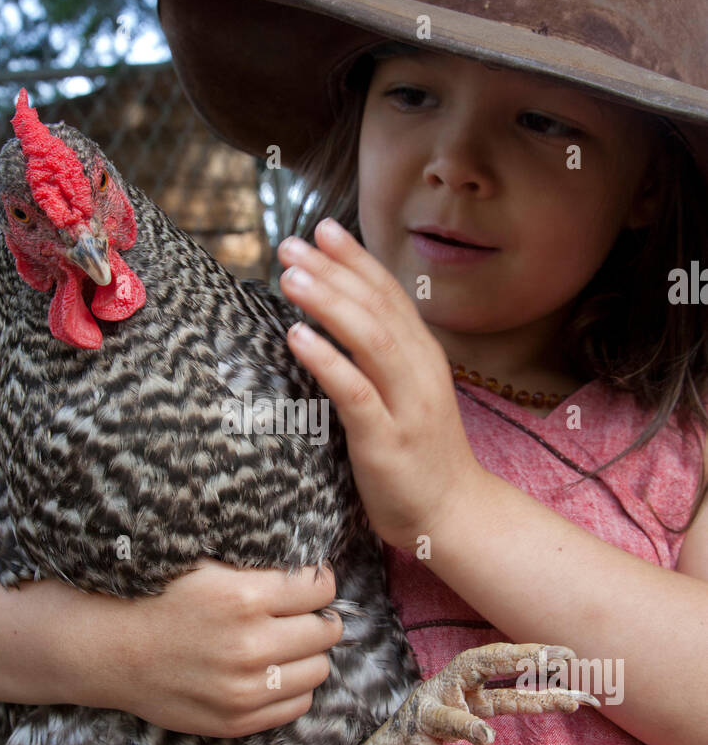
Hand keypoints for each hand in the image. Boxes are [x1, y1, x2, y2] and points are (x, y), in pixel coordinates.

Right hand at [94, 559, 343, 736]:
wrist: (111, 652)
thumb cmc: (156, 598)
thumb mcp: (206, 566)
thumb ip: (258, 567)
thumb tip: (310, 568)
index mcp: (244, 597)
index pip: (320, 588)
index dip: (318, 582)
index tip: (309, 583)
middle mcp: (250, 645)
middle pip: (326, 631)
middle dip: (317, 617)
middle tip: (299, 613)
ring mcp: (245, 688)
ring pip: (319, 669)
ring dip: (307, 654)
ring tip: (284, 643)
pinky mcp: (238, 720)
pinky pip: (298, 703)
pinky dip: (292, 686)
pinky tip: (270, 671)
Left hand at [277, 218, 485, 550]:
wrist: (453, 514)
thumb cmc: (419, 455)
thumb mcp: (405, 395)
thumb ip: (380, 359)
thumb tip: (336, 320)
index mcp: (423, 358)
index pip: (390, 296)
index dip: (356, 260)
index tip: (321, 229)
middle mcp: (420, 373)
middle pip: (377, 308)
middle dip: (334, 271)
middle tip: (290, 245)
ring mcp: (407, 406)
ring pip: (371, 341)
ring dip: (329, 304)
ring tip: (290, 277)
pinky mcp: (388, 441)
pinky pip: (356, 393)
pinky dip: (327, 361)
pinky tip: (297, 337)